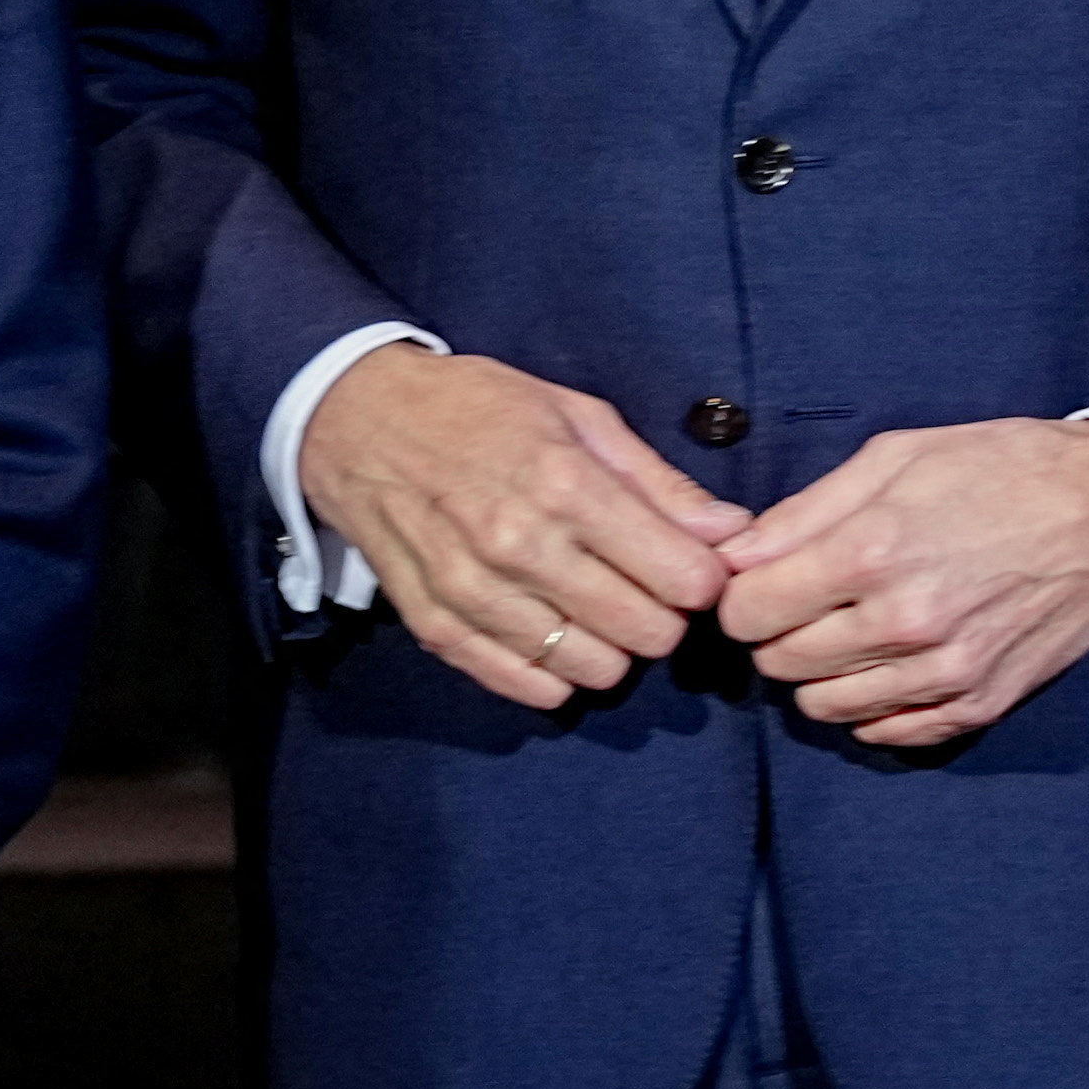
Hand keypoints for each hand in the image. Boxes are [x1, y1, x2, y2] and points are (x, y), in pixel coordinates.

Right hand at [295, 347, 747, 706]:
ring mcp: (471, 589)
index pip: (679, 576)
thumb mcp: (581, 417)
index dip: (705, 582)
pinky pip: (512, 680)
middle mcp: (520, 545)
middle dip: (666, 620)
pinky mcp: (431, 621)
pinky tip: (567, 654)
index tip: (698, 572)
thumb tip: (731, 531)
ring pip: (585, 665)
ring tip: (608, 618)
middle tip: (654, 596)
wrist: (357, 419)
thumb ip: (659, 482)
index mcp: (568, 486)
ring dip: (613, 652)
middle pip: (641, 629)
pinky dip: (551, 680)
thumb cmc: (481, 408)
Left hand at [714, 417, 1088, 747]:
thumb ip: (808, 509)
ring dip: (824, 673)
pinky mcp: (979, 701)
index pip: (746, 611)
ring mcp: (945, 671)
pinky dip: (874, 707)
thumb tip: (734, 557)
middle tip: (815, 601)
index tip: (770, 579)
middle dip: (781, 632)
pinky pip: (885, 733)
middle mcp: (905, 622)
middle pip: (778, 664)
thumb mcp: (901, 456)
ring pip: (823, 707)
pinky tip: (893, 665)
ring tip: (857, 630)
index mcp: (875, 551)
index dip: (745, 593)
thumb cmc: (1006, 469)